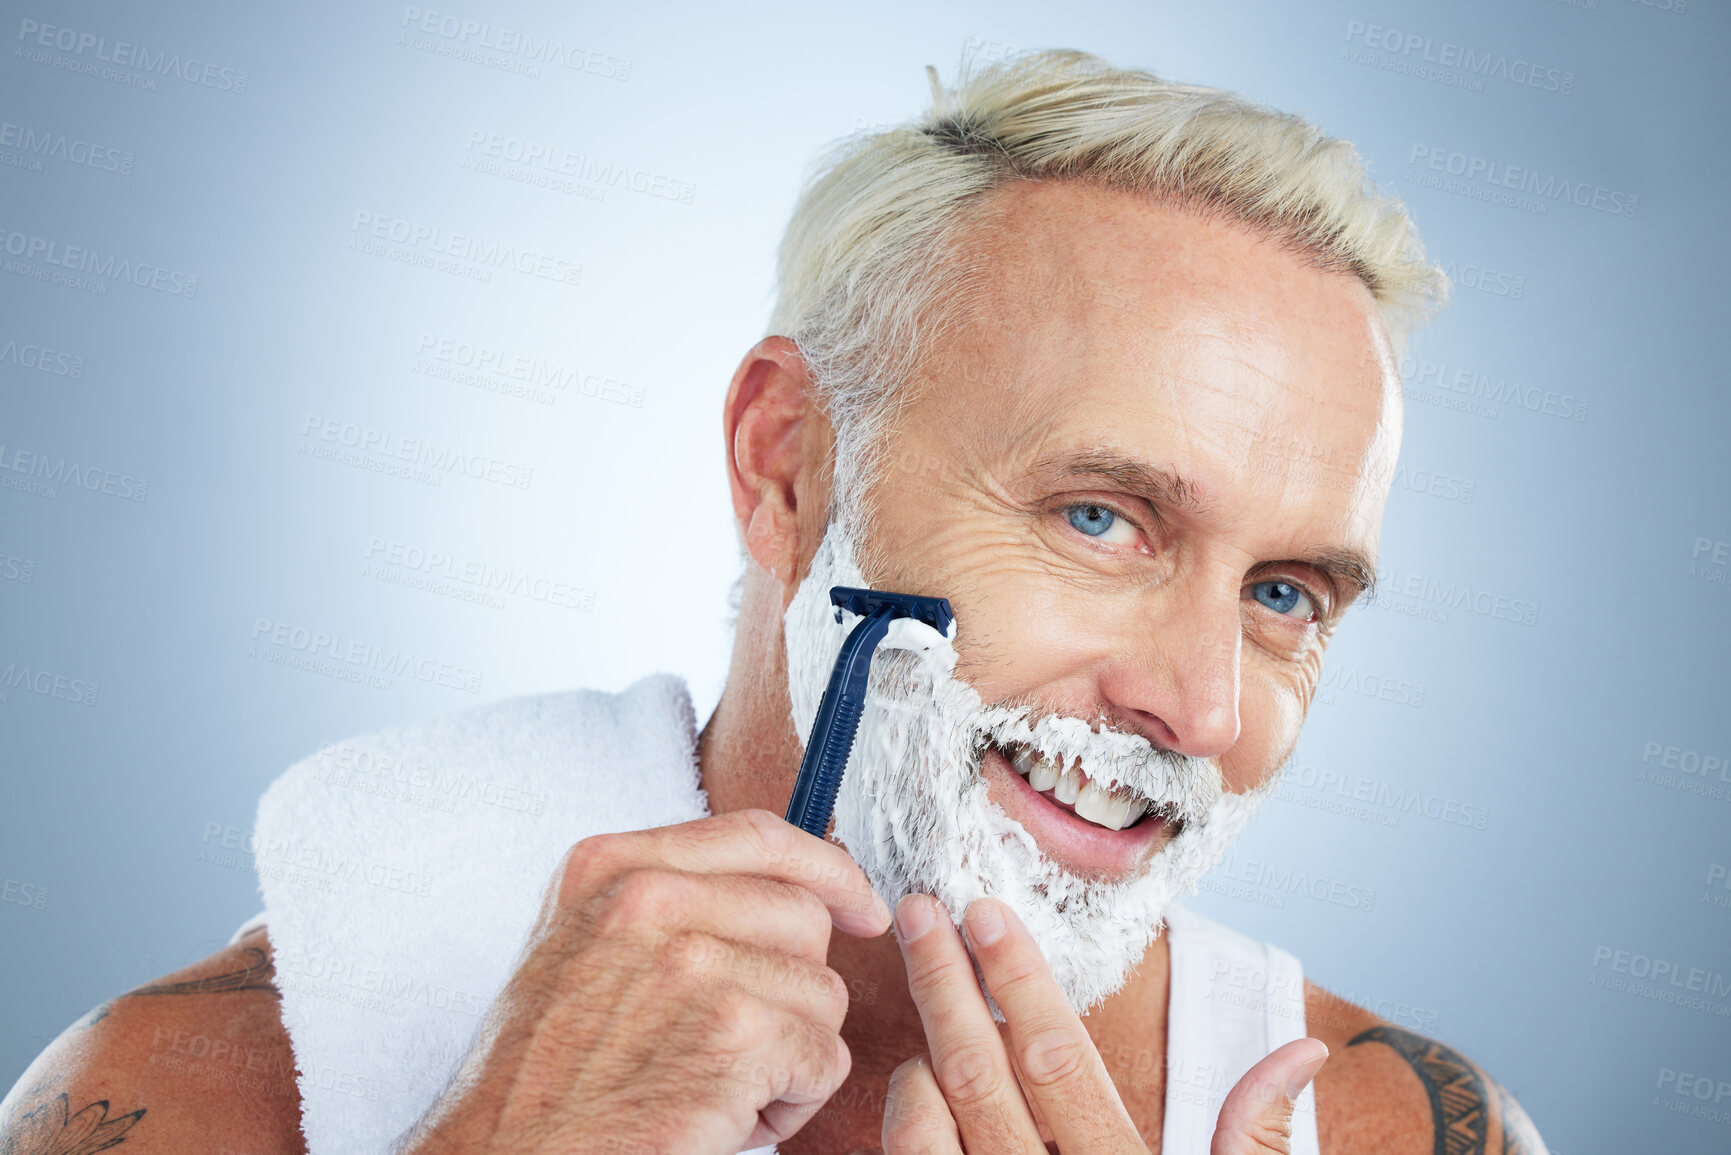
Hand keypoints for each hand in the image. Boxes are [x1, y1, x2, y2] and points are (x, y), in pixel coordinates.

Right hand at [393, 809, 892, 1154]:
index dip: (826, 867)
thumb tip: (798, 887)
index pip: (757, 834)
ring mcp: (693, 961)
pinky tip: (724, 1121)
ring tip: (711, 1087)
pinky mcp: (733, 1032)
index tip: (861, 903)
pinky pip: (822, 1058)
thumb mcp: (586, 948)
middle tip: (731, 1046)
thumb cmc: (546, 1080)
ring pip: (821, 993)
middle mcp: (650, 899)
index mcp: (612, 867)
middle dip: (793, 988)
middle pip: (803, 917)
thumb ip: (672, 902)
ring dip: (788, 1055)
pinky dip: (791, 1104)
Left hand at [878, 894, 1326, 1153]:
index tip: (983, 911)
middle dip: (943, 983)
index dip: (1016, 977)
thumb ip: (1258, 1140)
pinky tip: (914, 1098)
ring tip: (926, 1021)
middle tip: (917, 911)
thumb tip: (1305, 1048)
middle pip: (978, 1073)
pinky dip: (906, 1133)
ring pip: (926, 1129)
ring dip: (918, 1063)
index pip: (1054, 1056)